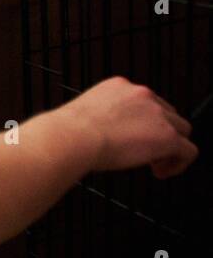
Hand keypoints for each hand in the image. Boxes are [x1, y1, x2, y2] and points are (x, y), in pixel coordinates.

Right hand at [65, 76, 198, 178]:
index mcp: (120, 86)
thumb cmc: (69, 130)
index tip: (135, 136)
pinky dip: (179, 163)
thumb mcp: (84, 112)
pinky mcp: (167, 136)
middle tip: (145, 151)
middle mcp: (142, 95)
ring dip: (171, 147)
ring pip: (181, 130)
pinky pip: (188, 151)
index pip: (145, 102)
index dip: (144, 122)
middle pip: (168, 114)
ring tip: (155, 163)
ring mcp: (157, 114)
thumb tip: (100, 131)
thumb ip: (101, 116)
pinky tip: (161, 171)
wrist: (72, 136)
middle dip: (159, 133)